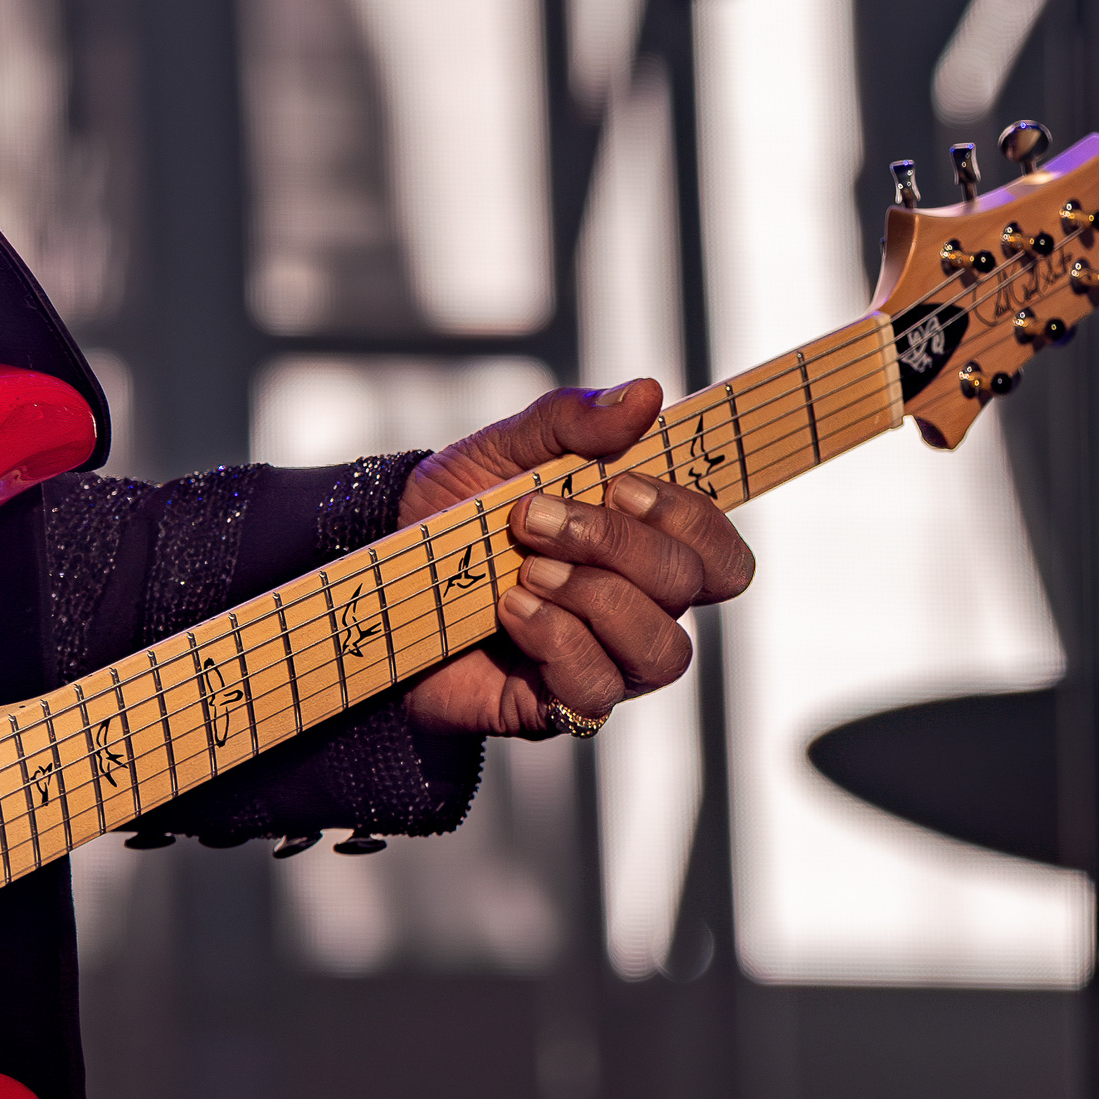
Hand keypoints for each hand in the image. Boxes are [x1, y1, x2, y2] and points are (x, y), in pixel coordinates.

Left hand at [394, 381, 757, 740]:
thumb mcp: (505, 449)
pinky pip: (599, 690)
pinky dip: (558, 640)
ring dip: (595, 596)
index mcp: (644, 548)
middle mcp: (641, 609)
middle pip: (689, 587)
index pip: (721, 552)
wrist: (378, 573)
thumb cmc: (455, 512)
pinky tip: (511, 610)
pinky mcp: (560, 705)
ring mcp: (607, 661)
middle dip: (615, 543)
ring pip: (663, 650)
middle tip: (533, 517)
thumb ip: (573, 420)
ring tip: (527, 570)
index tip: (620, 484)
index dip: (690, 518)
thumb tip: (648, 393)